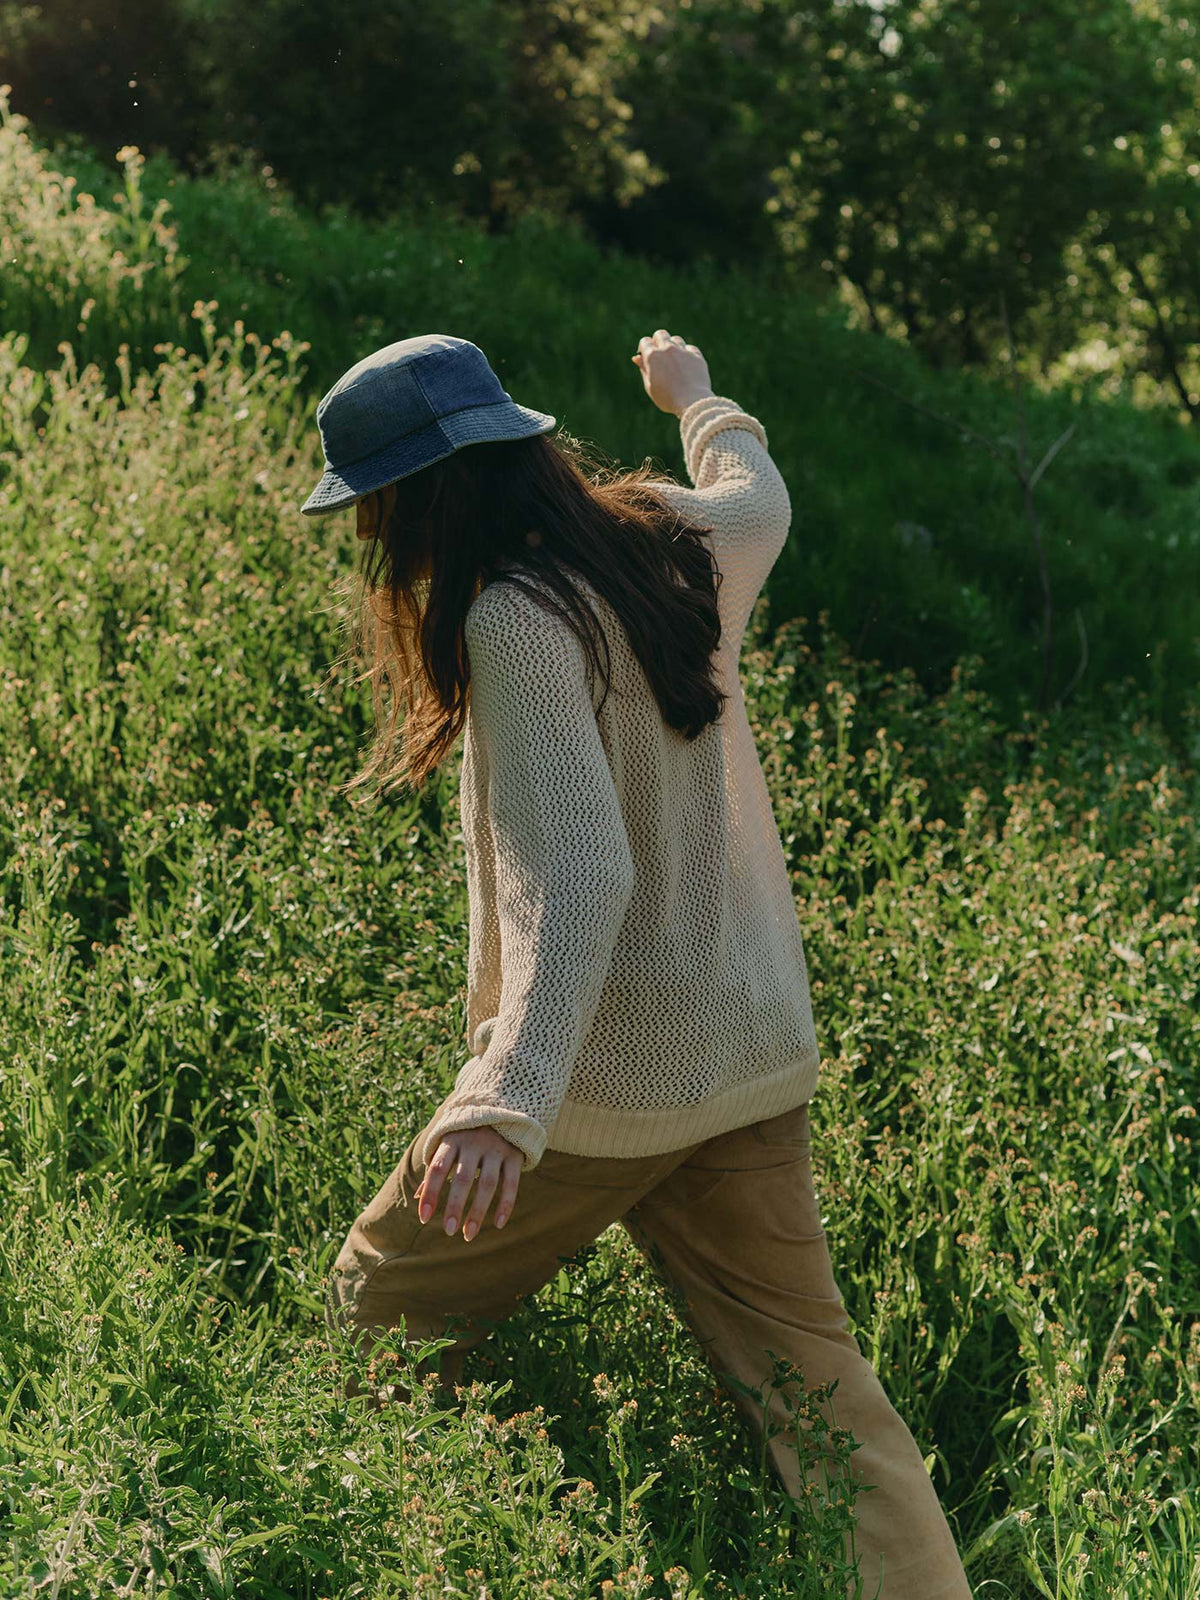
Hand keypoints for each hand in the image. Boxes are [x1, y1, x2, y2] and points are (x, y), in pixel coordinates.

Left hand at [415, 1126, 523, 1241]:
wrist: (503, 1106)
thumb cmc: (467, 1132)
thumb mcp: (448, 1143)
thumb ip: (436, 1168)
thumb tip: (417, 1197)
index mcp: (453, 1139)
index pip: (438, 1169)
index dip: (430, 1193)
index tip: (423, 1218)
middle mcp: (474, 1143)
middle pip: (463, 1178)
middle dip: (455, 1206)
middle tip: (448, 1231)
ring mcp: (496, 1148)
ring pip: (488, 1184)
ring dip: (478, 1211)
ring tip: (468, 1235)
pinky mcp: (515, 1154)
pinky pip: (512, 1183)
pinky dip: (506, 1204)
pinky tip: (498, 1224)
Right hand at [632, 328, 713, 416]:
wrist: (691, 402)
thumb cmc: (667, 398)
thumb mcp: (650, 386)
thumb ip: (644, 369)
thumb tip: (637, 358)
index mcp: (652, 356)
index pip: (645, 341)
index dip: (644, 348)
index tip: (646, 357)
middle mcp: (667, 349)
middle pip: (660, 334)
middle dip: (658, 342)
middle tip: (660, 355)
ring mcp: (683, 351)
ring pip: (676, 339)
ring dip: (673, 347)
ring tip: (674, 362)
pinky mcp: (696, 356)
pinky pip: (690, 348)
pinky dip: (687, 354)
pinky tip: (686, 365)